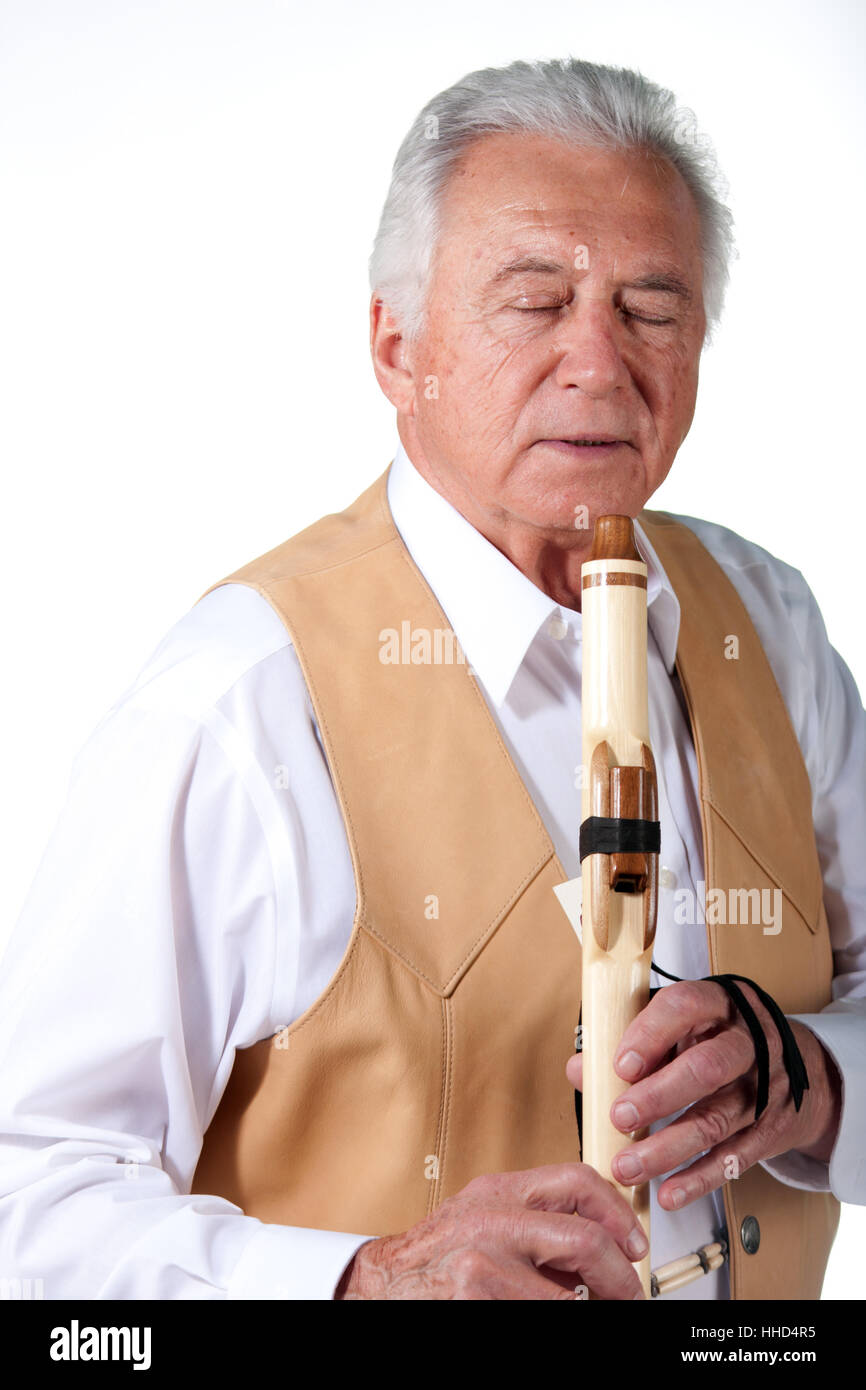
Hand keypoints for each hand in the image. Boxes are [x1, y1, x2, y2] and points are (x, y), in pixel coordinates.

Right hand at [333, 1163, 648, 1299]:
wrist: (383, 1285)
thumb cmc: (437, 1255)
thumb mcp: (485, 1216)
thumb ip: (535, 1218)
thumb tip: (604, 1238)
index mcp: (500, 1192)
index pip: (578, 1182)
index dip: (618, 1215)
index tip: (634, 1245)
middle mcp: (493, 1222)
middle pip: (586, 1240)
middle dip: (621, 1277)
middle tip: (630, 1294)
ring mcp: (485, 1266)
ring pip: (569, 1296)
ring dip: (586, 1308)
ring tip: (584, 1309)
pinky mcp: (479, 1303)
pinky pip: (545, 1314)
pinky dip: (560, 1318)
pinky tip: (544, 1313)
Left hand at [566, 979, 841, 1209]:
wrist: (801, 1066)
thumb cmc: (720, 1039)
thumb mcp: (683, 1025)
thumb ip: (631, 1042)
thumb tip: (579, 1069)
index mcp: (717, 1005)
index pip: (684, 1008)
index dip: (650, 1036)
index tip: (620, 1066)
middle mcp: (746, 1043)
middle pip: (706, 1068)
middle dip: (658, 1096)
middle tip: (619, 1117)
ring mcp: (763, 1088)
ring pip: (716, 1119)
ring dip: (668, 1148)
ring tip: (627, 1167)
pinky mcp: (770, 1130)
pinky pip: (734, 1158)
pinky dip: (699, 1179)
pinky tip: (668, 1192)